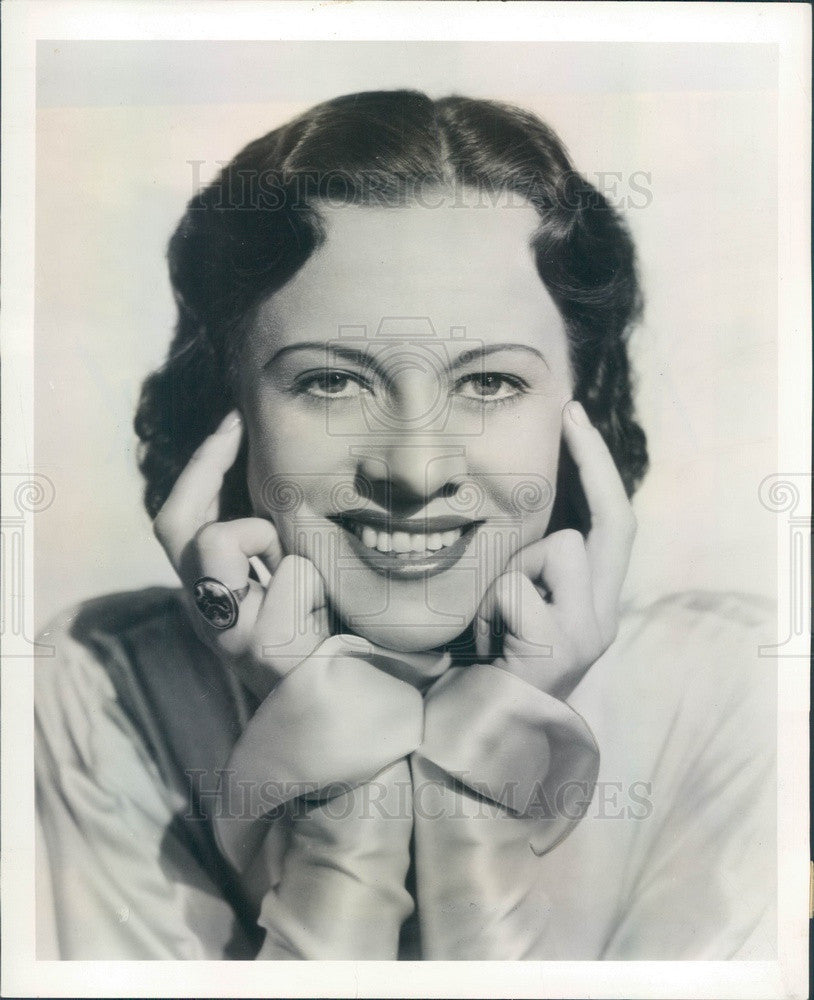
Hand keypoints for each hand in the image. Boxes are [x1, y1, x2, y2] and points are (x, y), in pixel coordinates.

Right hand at [152, 410, 328, 698]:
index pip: (181, 519)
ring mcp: (231, 636)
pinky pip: (287, 578)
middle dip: (206, 467)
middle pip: (176, 524)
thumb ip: (273, 537)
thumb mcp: (297, 572)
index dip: (201, 466)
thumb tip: (276, 476)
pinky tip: (324, 607)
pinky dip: (310, 579)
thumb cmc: (332, 633)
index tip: (233, 420)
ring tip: (301, 562)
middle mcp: (209, 614)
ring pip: (217, 542)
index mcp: (214, 593)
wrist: (359, 699)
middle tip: (236, 429)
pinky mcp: (265, 649)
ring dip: (264, 533)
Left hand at [476, 399, 636, 699]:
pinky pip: (515, 589)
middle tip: (569, 413)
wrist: (484, 733)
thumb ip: (535, 567)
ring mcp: (587, 632)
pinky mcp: (559, 648)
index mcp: (595, 601)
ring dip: (512, 570)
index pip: (614, 523)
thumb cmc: (493, 663)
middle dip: (593, 459)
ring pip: (556, 547)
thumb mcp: (520, 607)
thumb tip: (525, 503)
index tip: (576, 418)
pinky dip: (488, 608)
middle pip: (615, 520)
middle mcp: (604, 615)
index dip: (601, 469)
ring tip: (492, 616)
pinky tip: (484, 642)